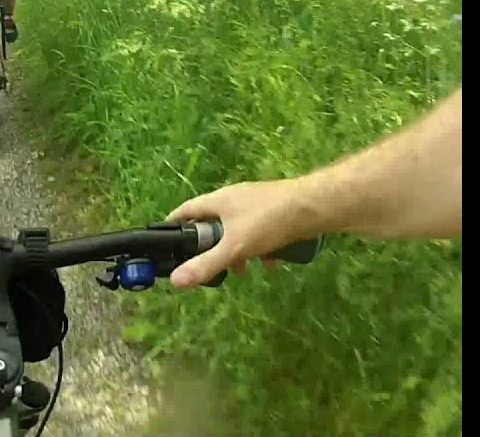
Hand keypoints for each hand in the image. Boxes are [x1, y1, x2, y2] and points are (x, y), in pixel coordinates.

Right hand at [165, 178, 318, 288]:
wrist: (313, 207)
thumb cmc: (268, 221)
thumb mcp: (234, 246)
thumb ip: (206, 264)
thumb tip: (175, 281)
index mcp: (218, 201)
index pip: (186, 210)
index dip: (174, 224)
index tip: (166, 241)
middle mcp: (234, 198)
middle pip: (212, 222)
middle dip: (211, 246)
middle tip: (210, 265)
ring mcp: (255, 203)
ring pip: (237, 229)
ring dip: (237, 250)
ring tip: (242, 270)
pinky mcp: (274, 211)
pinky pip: (259, 231)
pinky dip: (259, 247)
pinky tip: (270, 263)